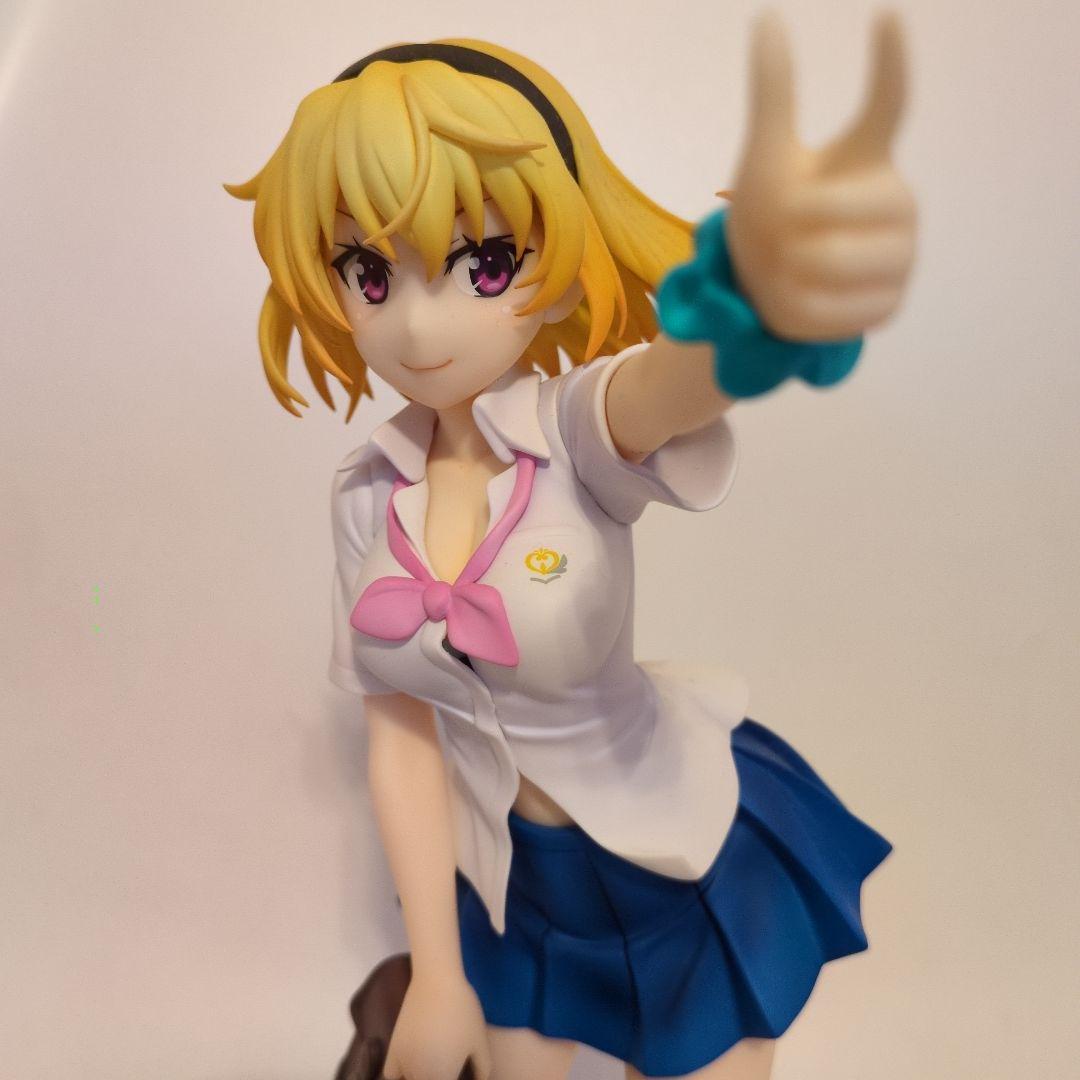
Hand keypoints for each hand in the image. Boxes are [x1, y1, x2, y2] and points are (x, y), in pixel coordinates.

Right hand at [382, 968, 492, 1079]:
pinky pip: (391, 1074)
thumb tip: (479, 1079)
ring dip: (420, 1076)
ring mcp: (403, 1062)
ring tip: (432, 1068)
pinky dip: (400, 1075)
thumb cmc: (463, 1011)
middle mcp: (418, 1074)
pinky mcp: (393, 1048)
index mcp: (442, 1077)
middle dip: (440, 1078)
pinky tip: (410, 1067)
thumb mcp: (480, 1042)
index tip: (460, 1076)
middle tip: (450, 1070)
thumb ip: (482, 1069)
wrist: (436, 981)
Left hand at [725, 9, 916, 341]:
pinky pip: (830, 309)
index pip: (887, 104)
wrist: (769, 286)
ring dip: (790, 269)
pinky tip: (802, 295)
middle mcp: (900, 201)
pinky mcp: (891, 304)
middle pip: (834, 208)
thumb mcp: (764, 157)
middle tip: (783, 228)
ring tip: (791, 264)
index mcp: (871, 154)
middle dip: (791, 223)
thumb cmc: (772, 211)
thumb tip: (767, 16)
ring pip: (832, 264)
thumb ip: (773, 94)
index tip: (884, 18)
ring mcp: (904, 256)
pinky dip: (799, 307)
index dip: (886, 66)